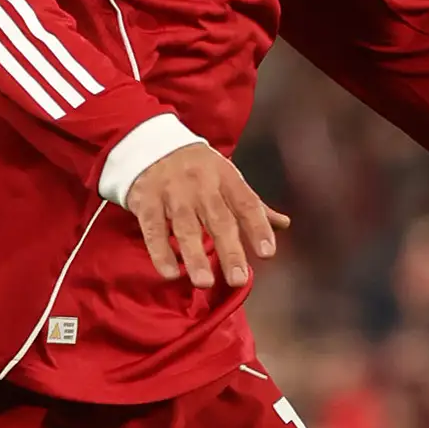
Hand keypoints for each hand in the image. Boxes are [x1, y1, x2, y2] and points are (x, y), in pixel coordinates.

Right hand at [124, 141, 289, 289]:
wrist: (149, 145)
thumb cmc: (195, 168)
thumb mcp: (226, 177)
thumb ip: (251, 204)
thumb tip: (283, 224)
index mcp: (225, 177)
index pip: (246, 204)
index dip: (258, 228)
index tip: (267, 253)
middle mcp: (201, 184)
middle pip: (218, 219)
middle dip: (230, 250)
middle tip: (238, 279)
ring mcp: (172, 193)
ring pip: (185, 227)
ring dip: (195, 256)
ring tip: (204, 282)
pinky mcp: (146, 202)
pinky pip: (153, 230)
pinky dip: (161, 252)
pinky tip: (171, 273)